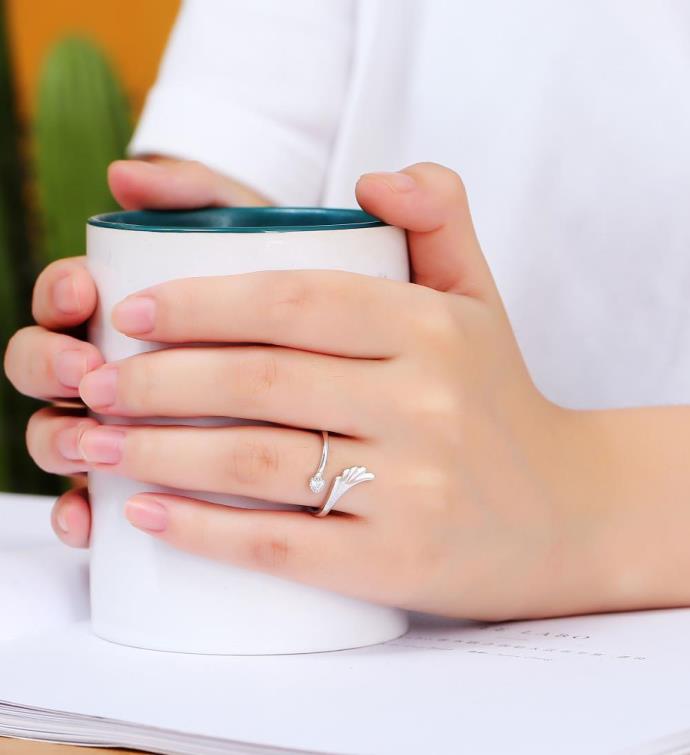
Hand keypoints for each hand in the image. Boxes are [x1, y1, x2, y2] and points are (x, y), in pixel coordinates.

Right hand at [3, 158, 267, 546]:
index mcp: (131, 305)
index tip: (86, 293)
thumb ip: (202, 192)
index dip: (59, 293)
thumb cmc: (302, 291)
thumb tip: (123, 174)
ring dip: (55, 439)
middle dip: (47, 365)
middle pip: (45, 365)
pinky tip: (87, 519)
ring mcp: (128, 423)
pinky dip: (79, 511)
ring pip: (60, 432)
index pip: (66, 295)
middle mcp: (119, 363)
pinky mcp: (146, 476)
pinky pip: (94, 500)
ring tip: (89, 445)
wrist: (351, 362)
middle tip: (88, 371)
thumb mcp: (261, 232)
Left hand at [49, 163, 606, 620]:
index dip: (200, 304)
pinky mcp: (397, 561)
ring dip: (158, 452)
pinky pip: (279, 545)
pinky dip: (202, 532)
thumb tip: (375, 176)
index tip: (131, 314)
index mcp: (433, 329)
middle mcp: (425, 403)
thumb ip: (438, 216)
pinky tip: (146, 515)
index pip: (294, 301)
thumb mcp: (479, 298)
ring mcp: (413, 487)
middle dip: (155, 380)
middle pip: (258, 382)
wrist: (568, 512)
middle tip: (94, 383)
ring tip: (96, 442)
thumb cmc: (501, 399)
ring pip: (256, 462)